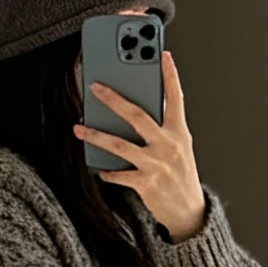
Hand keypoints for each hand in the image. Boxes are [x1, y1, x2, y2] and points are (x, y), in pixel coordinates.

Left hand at [73, 50, 206, 240]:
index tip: (164, 55)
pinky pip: (118, 173)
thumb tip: (134, 109)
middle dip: (114, 99)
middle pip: (138, 116)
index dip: (170, 76)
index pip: (175, 98)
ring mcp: (157, 164)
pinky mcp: (146, 183)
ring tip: (78, 128)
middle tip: (96, 87)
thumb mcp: (179, 146)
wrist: (189, 211)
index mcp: (179, 132)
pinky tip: (99, 167)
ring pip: (120, 145)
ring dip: (96, 135)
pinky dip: (107, 170)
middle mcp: (169, 145)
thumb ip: (162, 127)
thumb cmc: (180, 175)